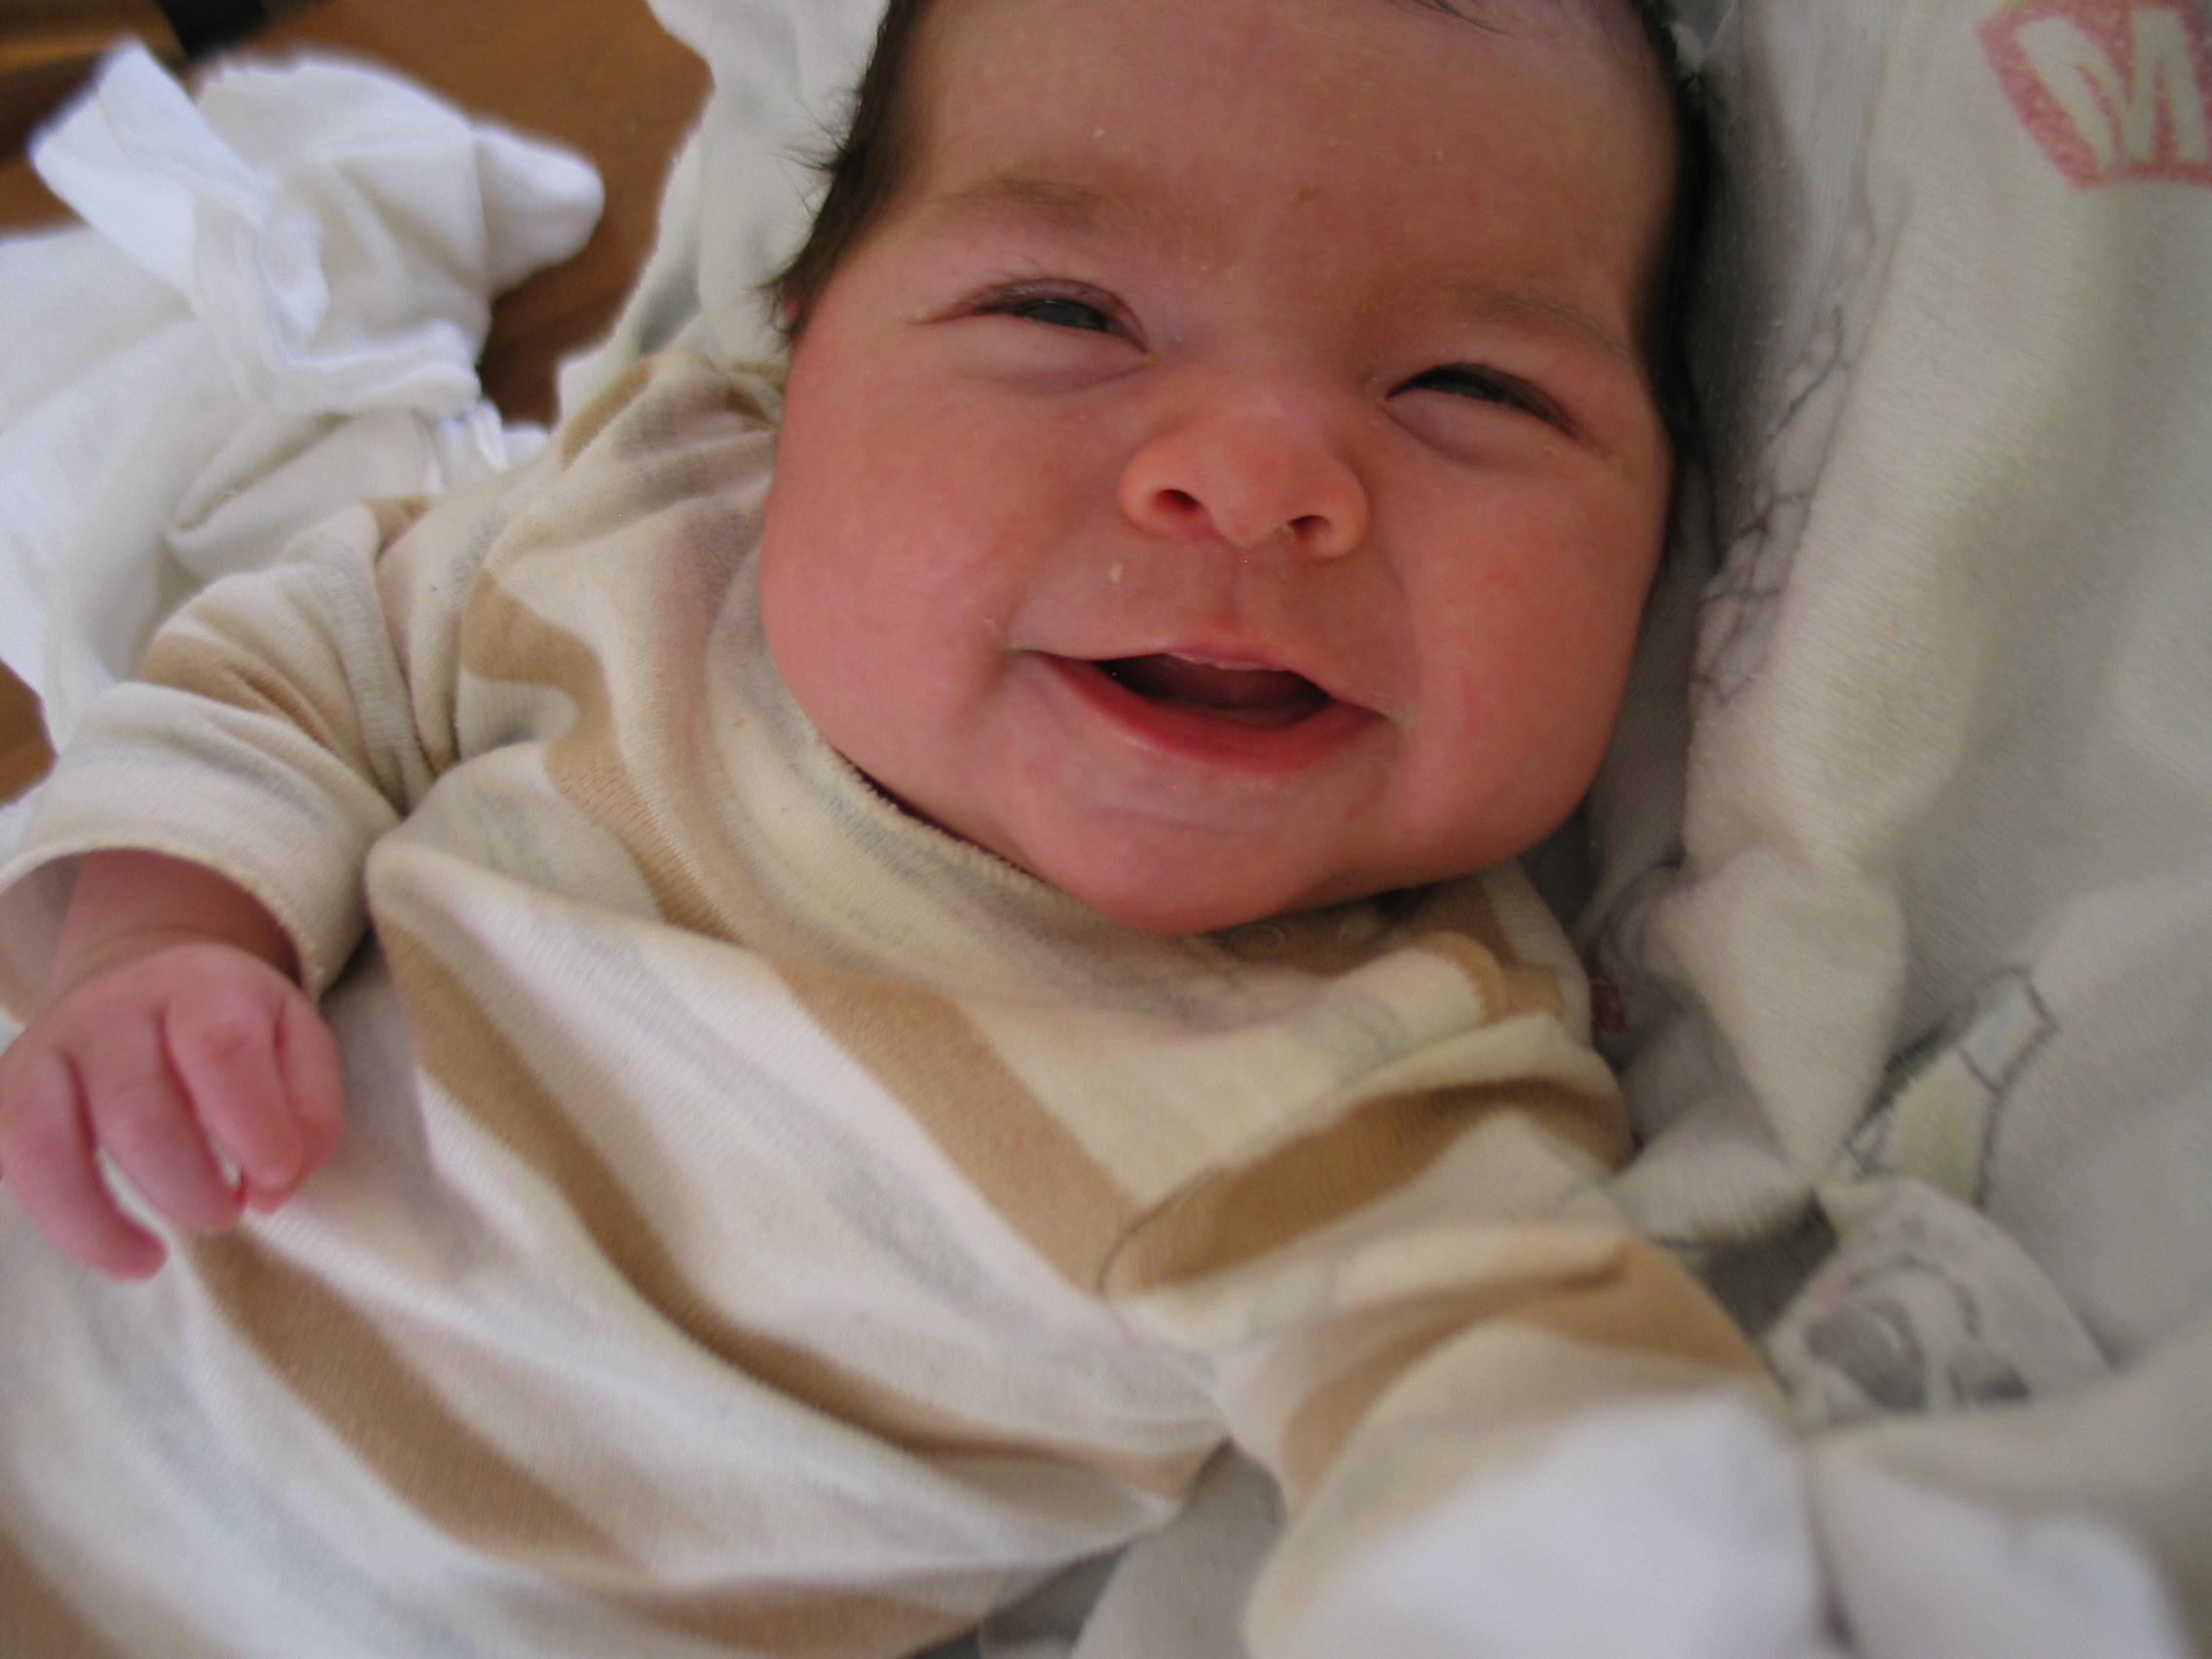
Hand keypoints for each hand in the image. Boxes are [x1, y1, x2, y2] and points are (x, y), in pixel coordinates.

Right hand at [0, 942, 343, 1276]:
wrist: (146, 979)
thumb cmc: (237, 1029)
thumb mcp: (299, 1044)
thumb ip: (310, 1112)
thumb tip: (272, 1188)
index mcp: (201, 985)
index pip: (220, 1047)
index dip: (253, 1125)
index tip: (275, 1180)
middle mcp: (113, 1009)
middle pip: (136, 1113)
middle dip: (190, 1190)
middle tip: (227, 1212)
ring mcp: (47, 1047)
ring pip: (42, 1142)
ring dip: (100, 1224)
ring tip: (152, 1259)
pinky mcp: (5, 1090)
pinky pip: (5, 1161)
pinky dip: (53, 1221)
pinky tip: (110, 1248)